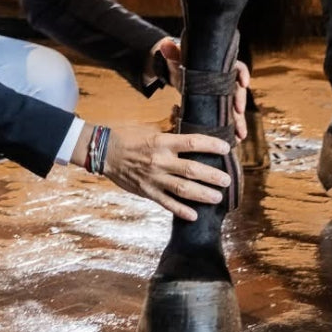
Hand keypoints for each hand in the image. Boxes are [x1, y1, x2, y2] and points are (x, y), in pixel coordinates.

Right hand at [100, 125, 232, 221]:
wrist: (104, 152)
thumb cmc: (128, 137)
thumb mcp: (149, 128)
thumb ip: (168, 127)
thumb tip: (183, 115)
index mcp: (162, 142)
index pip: (192, 143)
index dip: (211, 145)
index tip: (226, 149)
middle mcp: (160, 161)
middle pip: (192, 170)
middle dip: (212, 176)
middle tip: (227, 180)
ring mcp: (154, 178)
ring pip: (183, 189)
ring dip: (203, 194)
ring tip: (217, 197)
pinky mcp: (147, 192)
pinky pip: (167, 203)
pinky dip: (181, 211)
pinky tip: (194, 215)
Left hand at [153, 38, 250, 142]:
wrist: (179, 72)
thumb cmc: (182, 62)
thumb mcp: (178, 58)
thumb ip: (172, 52)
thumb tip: (165, 45)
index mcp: (220, 66)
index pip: (237, 67)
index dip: (243, 74)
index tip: (243, 83)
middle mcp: (226, 80)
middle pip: (238, 90)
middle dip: (240, 102)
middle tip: (239, 112)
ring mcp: (224, 94)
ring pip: (235, 107)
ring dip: (239, 121)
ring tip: (240, 135)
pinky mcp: (219, 105)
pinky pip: (228, 117)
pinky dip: (232, 127)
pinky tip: (234, 138)